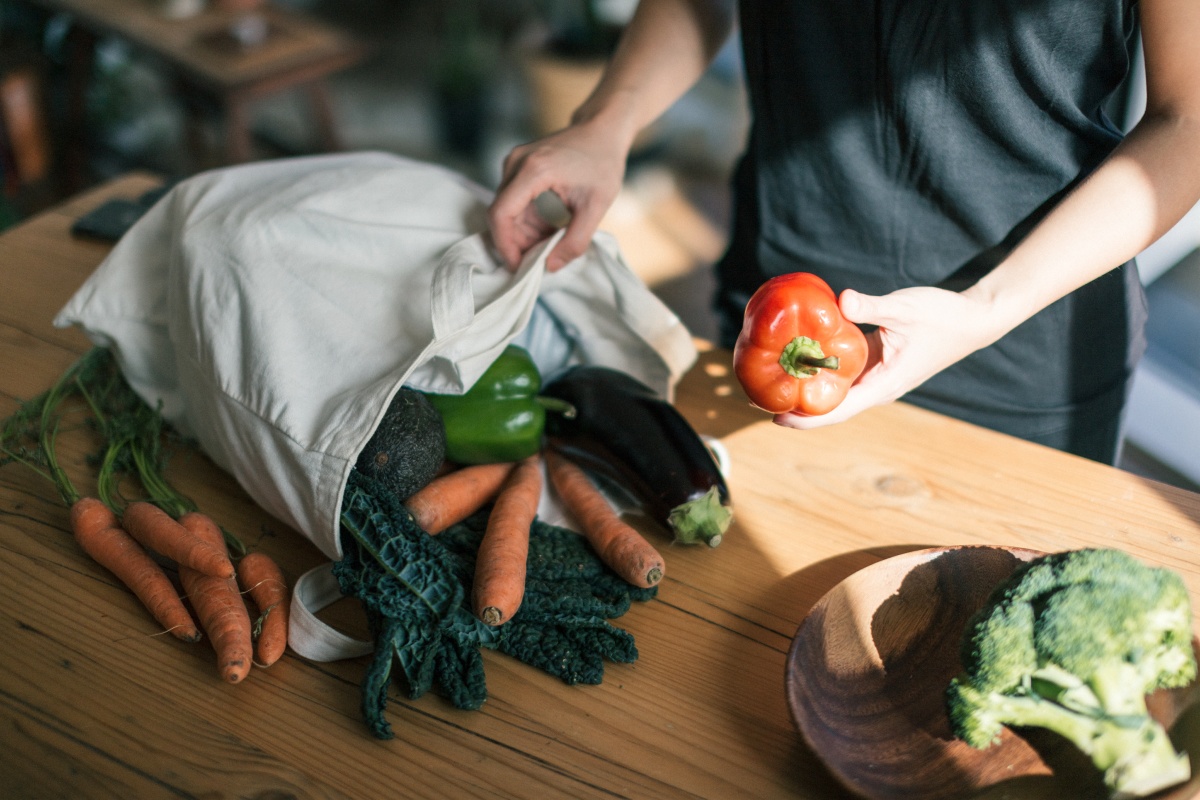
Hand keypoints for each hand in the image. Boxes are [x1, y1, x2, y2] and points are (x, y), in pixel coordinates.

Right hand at [487, 122, 628, 271]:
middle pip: (502, 215)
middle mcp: (516, 163)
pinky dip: (528, 221)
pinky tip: (550, 227)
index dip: (505, 246)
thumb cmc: (603, 163)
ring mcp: (514, 163)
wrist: (602, 130)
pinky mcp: (517, 167)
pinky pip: (514, 202)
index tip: (519, 267)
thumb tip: (550, 267)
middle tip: (541, 261)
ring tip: (552, 242)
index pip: (501, 214)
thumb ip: (575, 241)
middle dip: (517, 243)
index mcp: (533, 170)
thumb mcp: (596, 208)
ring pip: (507, 211)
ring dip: (524, 233)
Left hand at [773, 286, 1005, 429]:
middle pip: (829, 407)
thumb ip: (873, 306)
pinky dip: (820, 369)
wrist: (975, 318)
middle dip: (795, 406)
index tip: (775, 417)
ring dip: (805, 389)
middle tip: (756, 398)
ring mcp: (876, 377)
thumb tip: (842, 300)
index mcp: (883, 384)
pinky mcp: (876, 362)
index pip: (837, 411)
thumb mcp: (906, 308)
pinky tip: (798, 358)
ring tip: (769, 382)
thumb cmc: (944, 316)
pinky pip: (842, 373)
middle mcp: (877, 387)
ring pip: (835, 391)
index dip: (805, 418)